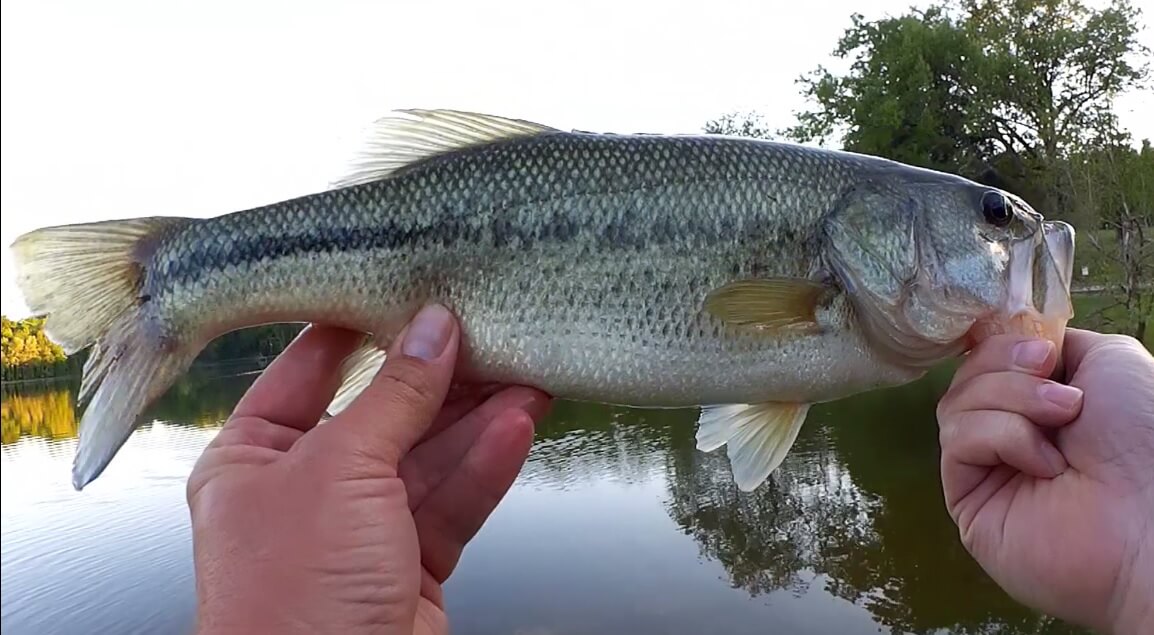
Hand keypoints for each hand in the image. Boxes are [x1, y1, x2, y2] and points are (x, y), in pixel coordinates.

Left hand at [186, 304, 551, 634]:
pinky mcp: (410, 564)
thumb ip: (395, 396)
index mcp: (254, 457)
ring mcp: (361, 529)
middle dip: (440, 377)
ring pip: (429, 457)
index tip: (407, 285)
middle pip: (383, 413)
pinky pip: (451, 501)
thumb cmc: (291, 596)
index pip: (309, 370)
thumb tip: (432, 329)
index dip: (359, 327)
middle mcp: (306, 489)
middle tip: (489, 331)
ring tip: (526, 373)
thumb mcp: (340, 470)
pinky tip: (517, 427)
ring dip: (478, 418)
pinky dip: (485, 466)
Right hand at [936, 328, 1152, 634]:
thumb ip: (1055, 340)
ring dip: (1010, 399)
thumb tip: (1016, 346)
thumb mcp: (1109, 359)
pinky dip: (1000, 437)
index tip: (1041, 349)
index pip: (990, 358)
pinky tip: (1044, 464)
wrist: (1150, 511)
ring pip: (956, 404)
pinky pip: (957, 440)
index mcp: (1041, 400)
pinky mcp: (966, 499)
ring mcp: (986, 467)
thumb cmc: (1143, 434)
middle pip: (967, 376)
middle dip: (1008, 369)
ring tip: (1059, 421)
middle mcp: (1010, 432)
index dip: (1003, 344)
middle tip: (1061, 394)